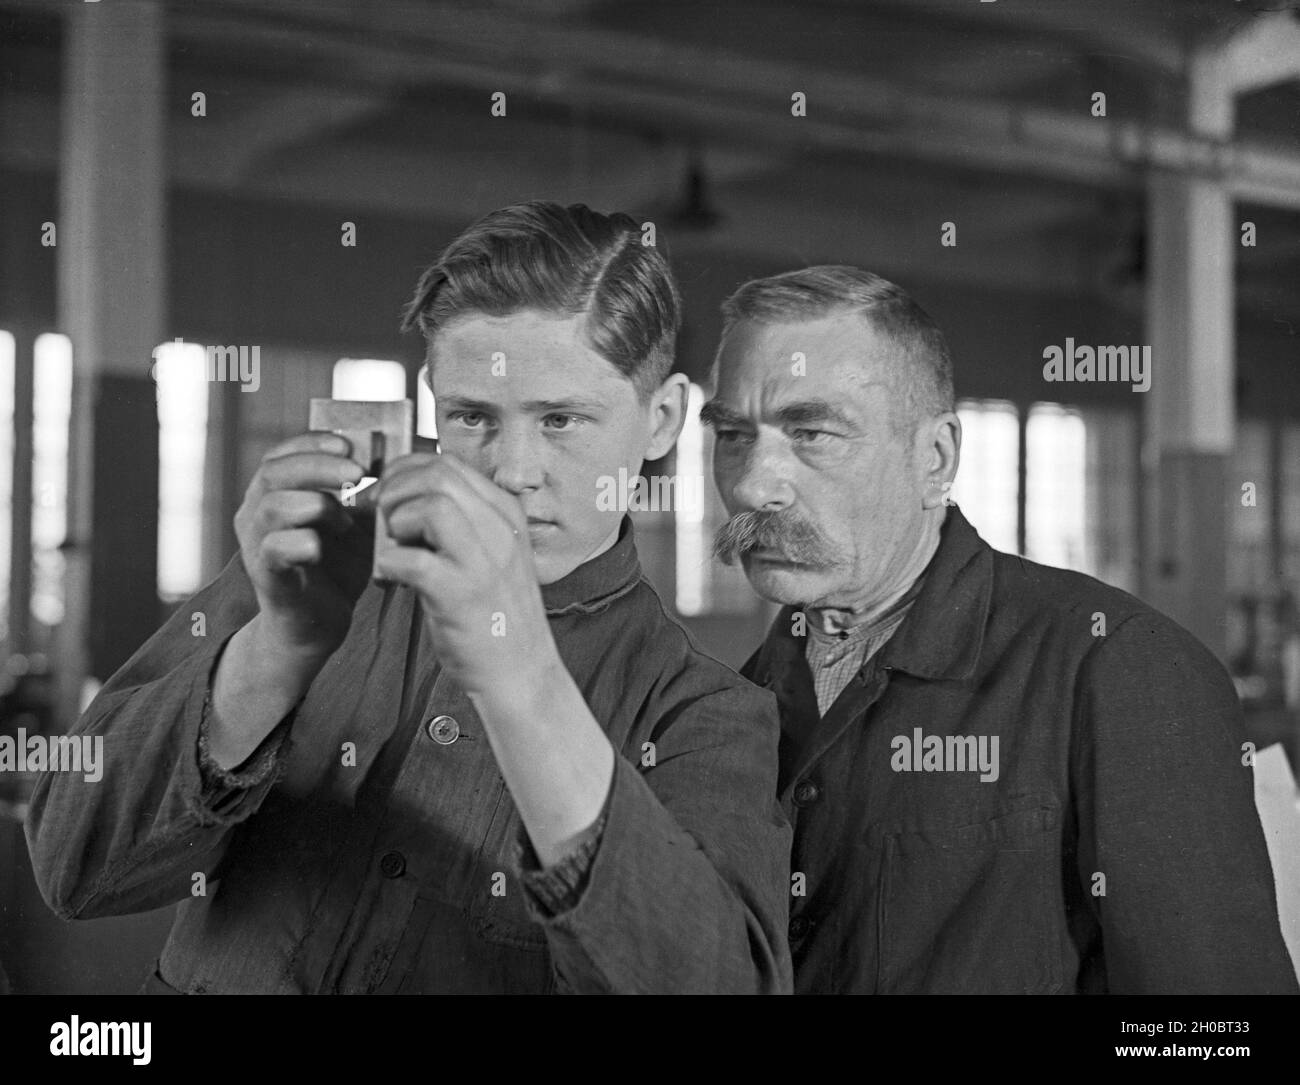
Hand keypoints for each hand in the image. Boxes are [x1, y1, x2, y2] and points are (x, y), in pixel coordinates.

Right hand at [233, 432, 375, 659]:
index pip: (281, 454)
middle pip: (274, 472)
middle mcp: (255, 514)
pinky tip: (324, 547)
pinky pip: (275, 548)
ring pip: (274, 506)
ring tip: (346, 520)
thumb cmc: (337, 569)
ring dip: (317, 504)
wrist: (317, 627)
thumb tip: (395, 463)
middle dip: (319, 466)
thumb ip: (363, 495)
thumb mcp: (355, 524)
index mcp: (273, 494)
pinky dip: (305, 542)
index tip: (348, 444)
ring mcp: (256, 544)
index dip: (312, 442)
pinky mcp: (266, 574)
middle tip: (357, 471)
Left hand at [373, 452, 556, 694]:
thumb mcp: (488, 554)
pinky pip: (411, 557)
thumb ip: (459, 521)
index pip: (447, 463)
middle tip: (385, 524)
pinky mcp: (461, 594)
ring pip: (428, 505)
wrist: (521, 673)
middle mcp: (500, 530)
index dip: (404, 472)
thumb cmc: (494, 615)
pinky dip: (389, 564)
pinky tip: (394, 580)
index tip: (388, 497)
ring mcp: (484, 561)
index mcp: (505, 514)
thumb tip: (404, 493)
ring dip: (396, 524)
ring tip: (396, 551)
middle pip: (436, 474)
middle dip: (395, 492)